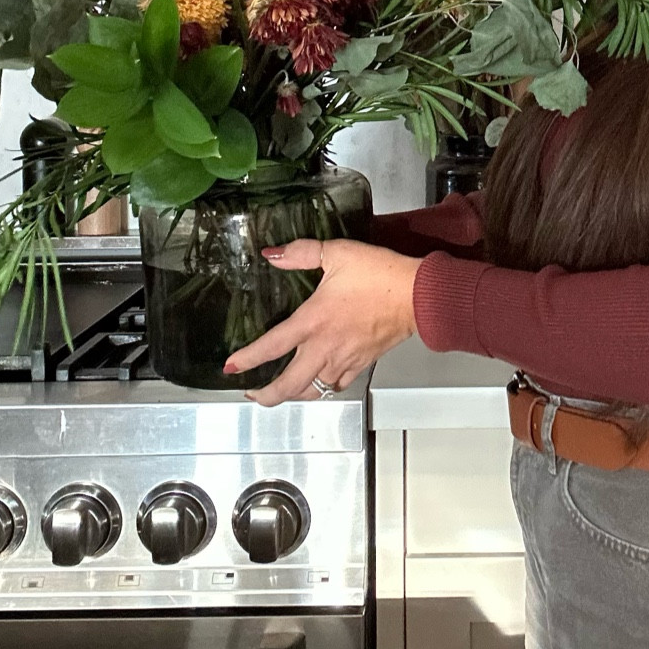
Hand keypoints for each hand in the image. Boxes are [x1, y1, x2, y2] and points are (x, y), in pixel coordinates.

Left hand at [223, 238, 421, 405]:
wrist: (417, 295)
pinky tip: (319, 384)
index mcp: (313, 322)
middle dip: (267, 396)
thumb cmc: (379, 274)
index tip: (230, 367)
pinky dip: (323, 389)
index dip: (247, 359)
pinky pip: (337, 385)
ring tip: (282, 393)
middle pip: (290, 386)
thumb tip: (272, 255)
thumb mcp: (337, 253)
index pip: (271, 347)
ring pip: (313, 392)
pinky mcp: (362, 364)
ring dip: (294, 396)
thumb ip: (300, 253)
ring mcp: (344, 360)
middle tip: (252, 394)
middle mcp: (324, 347)